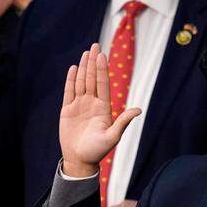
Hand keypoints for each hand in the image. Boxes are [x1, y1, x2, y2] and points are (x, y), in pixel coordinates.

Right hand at [58, 45, 140, 175]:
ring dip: (83, 68)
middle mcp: (92, 104)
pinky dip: (71, 80)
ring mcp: (79, 106)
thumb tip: (139, 109)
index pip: (103, 84)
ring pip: (81, 82)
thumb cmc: (98, 151)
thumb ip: (123, 122)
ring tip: (86, 53)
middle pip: (92, 79)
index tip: (103, 55)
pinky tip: (73, 68)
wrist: (80, 160)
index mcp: (103, 108)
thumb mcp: (113, 136)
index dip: (102, 69)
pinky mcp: (67, 110)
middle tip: (95, 45)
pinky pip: (69, 92)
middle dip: (93, 62)